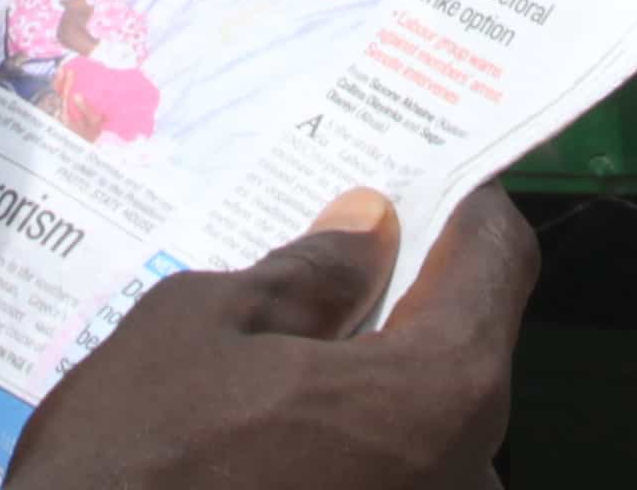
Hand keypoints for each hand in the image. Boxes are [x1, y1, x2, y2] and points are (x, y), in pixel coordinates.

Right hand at [10, 187, 534, 489]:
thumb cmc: (139, 457)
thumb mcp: (203, 324)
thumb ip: (305, 275)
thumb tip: (366, 231)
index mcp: (440, 391)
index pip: (497, 262)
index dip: (459, 206)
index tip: (413, 178)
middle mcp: (469, 473)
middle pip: (460, 349)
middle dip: (400, 299)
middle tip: (323, 260)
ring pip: (423, 425)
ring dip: (367, 383)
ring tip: (277, 353)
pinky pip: (391, 479)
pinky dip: (348, 449)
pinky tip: (268, 435)